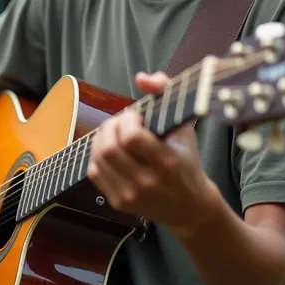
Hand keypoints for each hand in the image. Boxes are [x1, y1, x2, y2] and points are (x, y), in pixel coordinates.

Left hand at [87, 71, 211, 234]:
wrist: (190, 206)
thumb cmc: (187, 160)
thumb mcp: (184, 125)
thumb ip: (165, 93)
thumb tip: (141, 78)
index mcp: (167, 162)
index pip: (131, 138)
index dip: (127, 120)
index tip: (136, 116)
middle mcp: (147, 182)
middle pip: (110, 149)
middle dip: (110, 126)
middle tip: (121, 121)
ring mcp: (131, 195)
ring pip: (99, 160)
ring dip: (102, 138)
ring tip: (114, 131)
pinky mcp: (119, 203)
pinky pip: (95, 173)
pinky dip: (98, 155)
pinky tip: (111, 149)